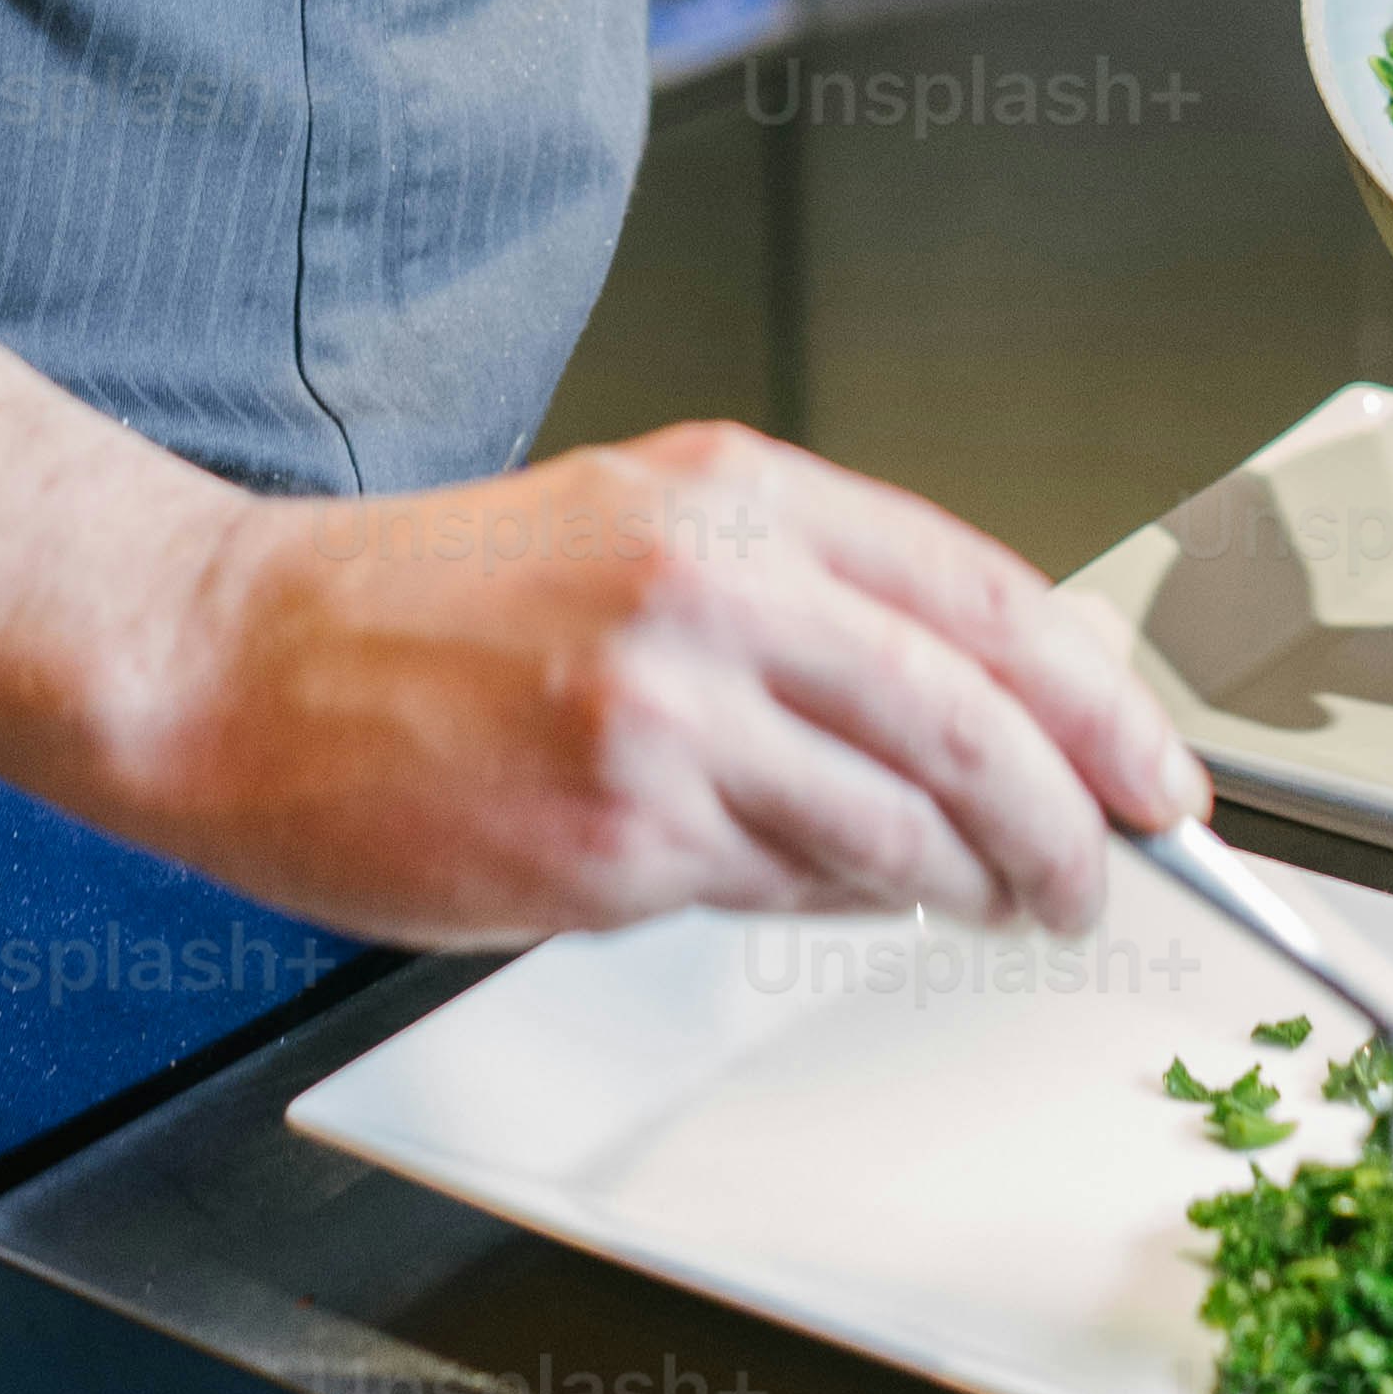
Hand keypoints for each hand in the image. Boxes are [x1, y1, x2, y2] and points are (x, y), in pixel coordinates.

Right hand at [141, 420, 1208, 940]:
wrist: (237, 665)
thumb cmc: (427, 613)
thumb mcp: (637, 533)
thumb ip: (806, 599)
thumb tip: (983, 708)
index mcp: (733, 490)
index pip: (986, 592)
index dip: (1100, 698)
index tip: (1155, 771)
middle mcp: (713, 583)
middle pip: (976, 719)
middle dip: (1072, 822)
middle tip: (1104, 874)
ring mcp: (665, 710)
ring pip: (897, 824)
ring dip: (968, 883)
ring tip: (986, 900)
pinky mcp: (617, 831)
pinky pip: (785, 889)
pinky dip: (831, 903)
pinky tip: (815, 890)